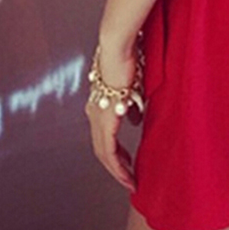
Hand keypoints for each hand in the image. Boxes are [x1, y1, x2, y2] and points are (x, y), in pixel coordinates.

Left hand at [85, 41, 139, 191]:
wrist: (118, 49)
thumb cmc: (126, 60)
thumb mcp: (131, 86)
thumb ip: (131, 105)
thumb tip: (134, 119)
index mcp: (98, 103)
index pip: (103, 135)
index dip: (115, 151)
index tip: (126, 161)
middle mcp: (94, 112)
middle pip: (101, 148)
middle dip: (115, 165)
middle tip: (128, 176)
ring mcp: (98, 117)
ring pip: (103, 154)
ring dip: (117, 170)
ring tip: (129, 180)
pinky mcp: (105, 120)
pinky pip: (109, 151)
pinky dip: (117, 166)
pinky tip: (127, 174)